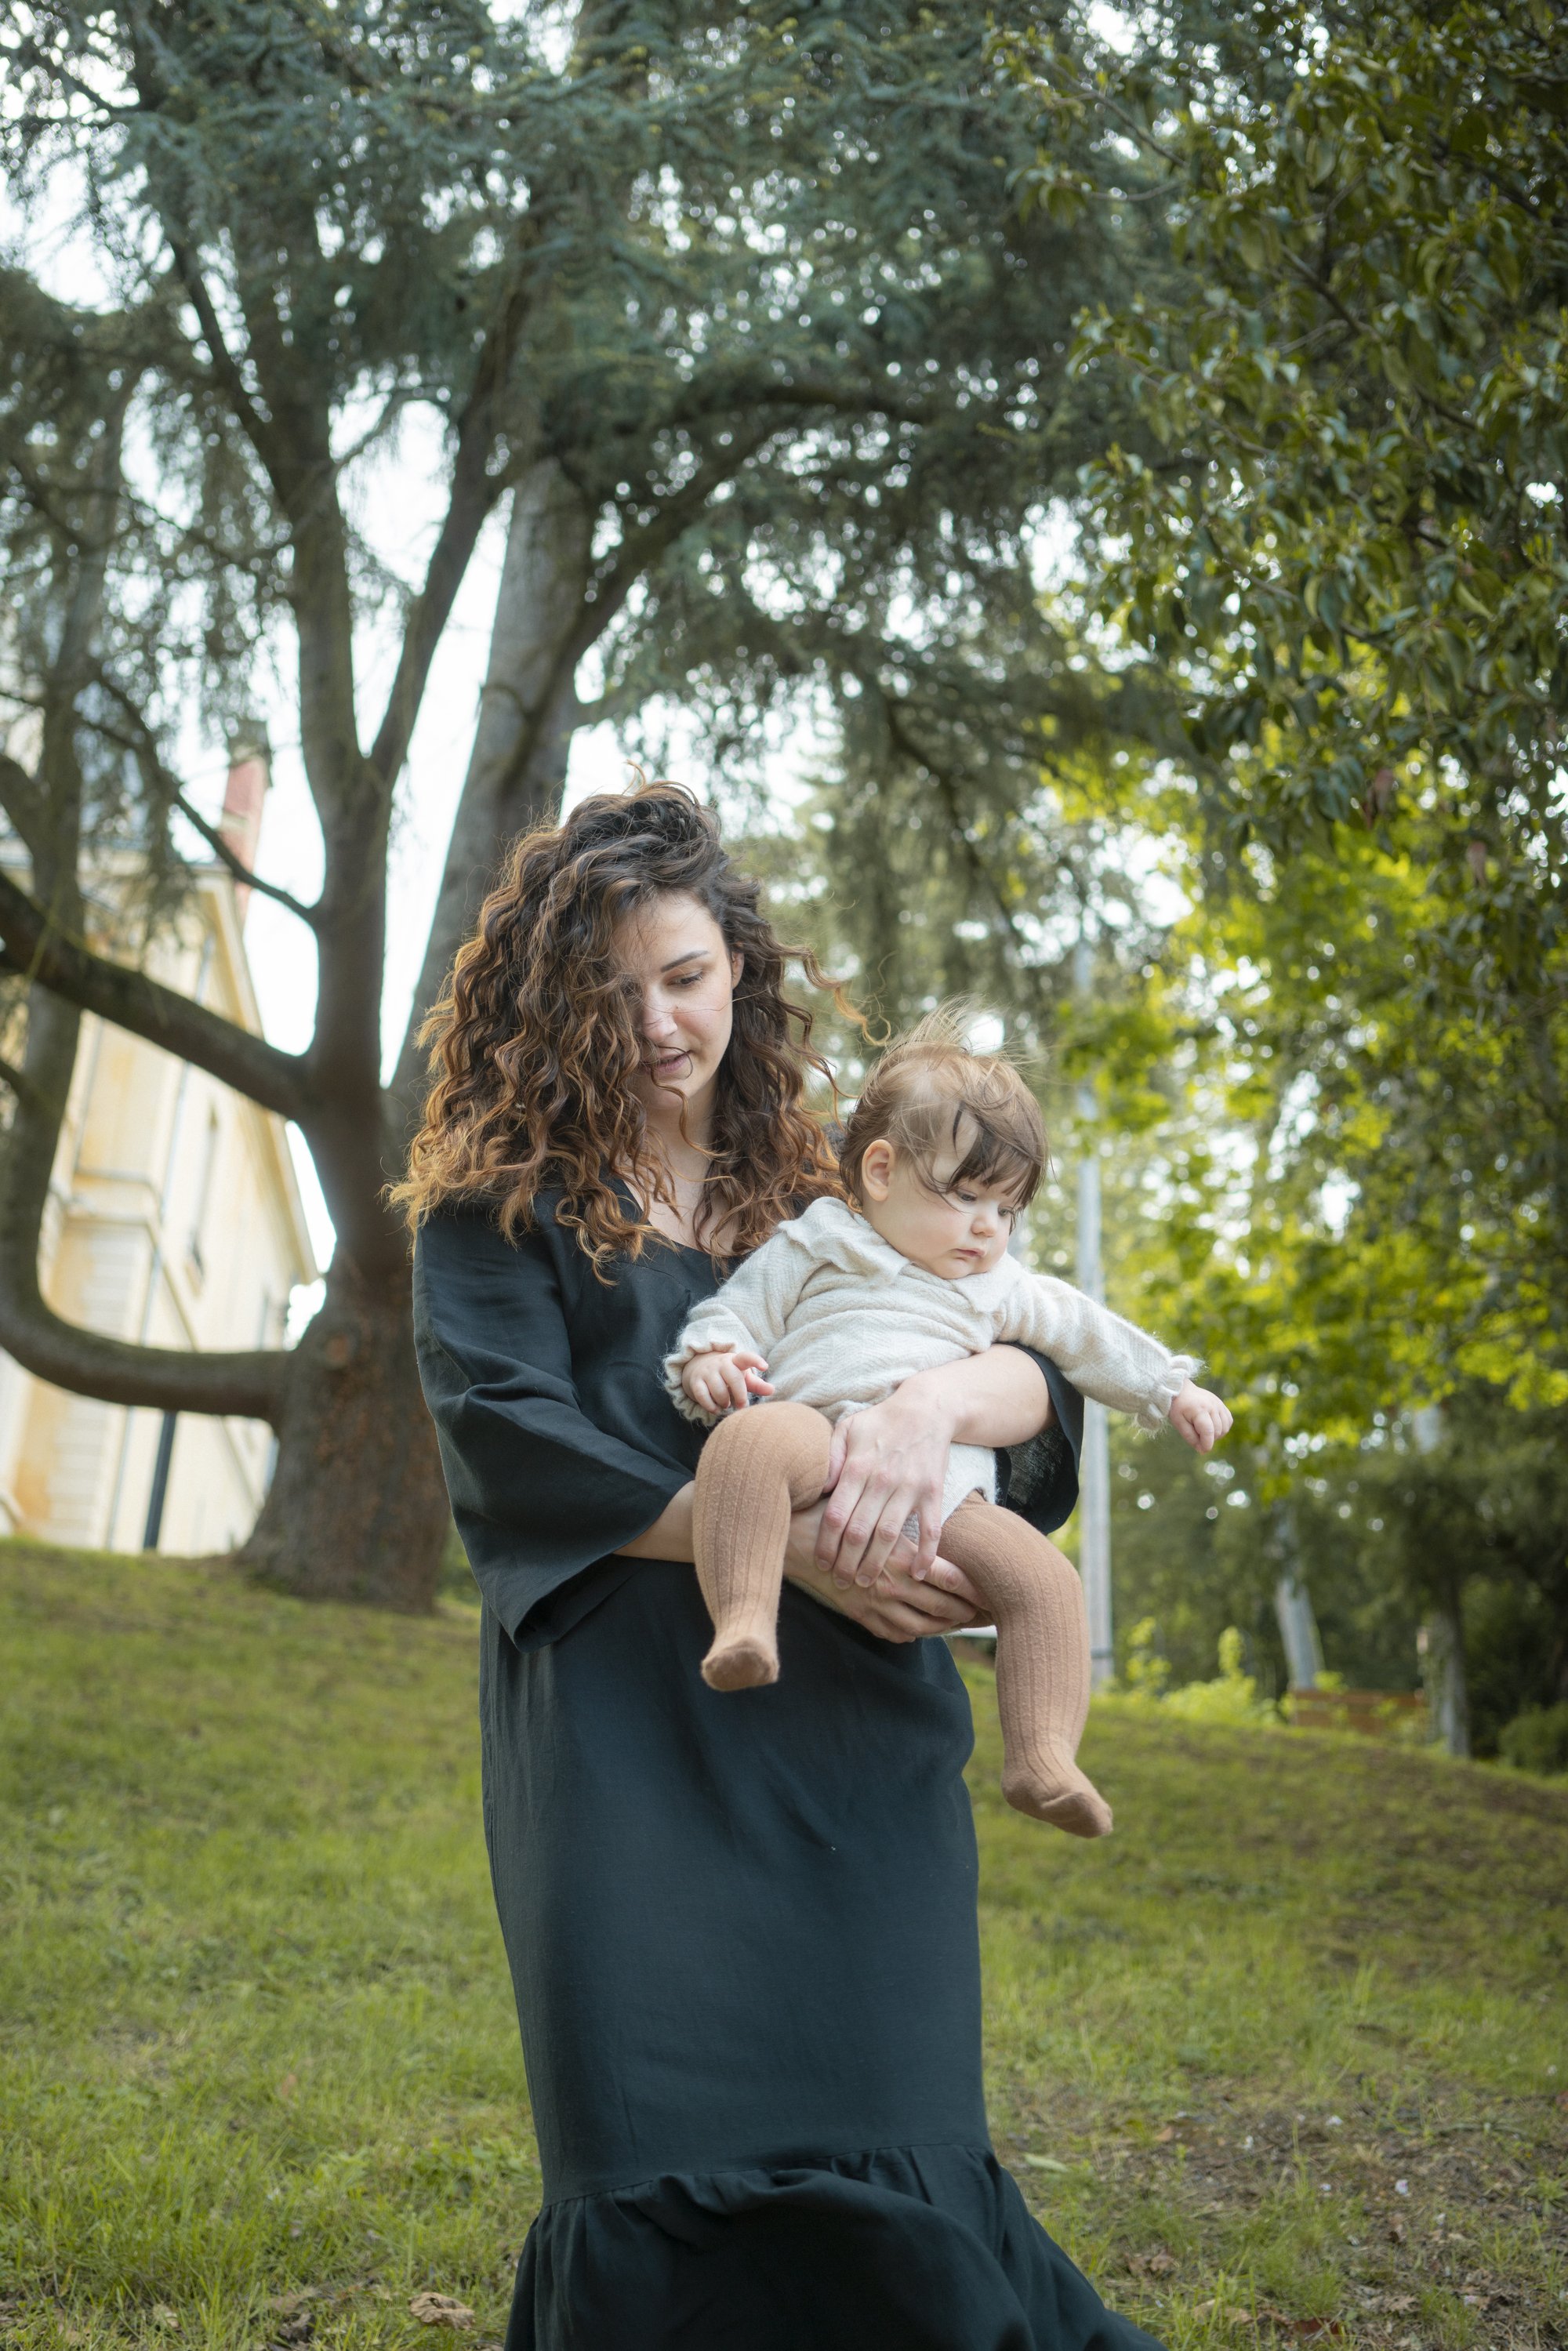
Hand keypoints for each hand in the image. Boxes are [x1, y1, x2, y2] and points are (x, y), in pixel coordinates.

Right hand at [681, 1347, 773, 1414]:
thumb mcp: (744, 1377)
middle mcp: (721, 1363)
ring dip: (724, 1402)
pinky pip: (703, 1396)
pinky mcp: (696, 1381)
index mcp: (736, 1361)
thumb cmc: (729, 1375)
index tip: (765, 1367)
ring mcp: (707, 1372)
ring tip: (727, 1404)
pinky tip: (716, 1409)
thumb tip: (772, 1390)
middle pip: (734, 1378)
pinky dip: (711, 1406)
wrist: (701, 1369)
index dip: (756, 1361)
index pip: (746, 1357)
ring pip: (718, 1390)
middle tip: (741, 1405)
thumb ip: (758, 1385)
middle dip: (740, 1395)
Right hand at [784, 1501, 984, 1640]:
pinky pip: (895, 1634)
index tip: (992, 1591)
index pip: (952, 1579)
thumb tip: (944, 1528)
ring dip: (945, 1627)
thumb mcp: (877, 1510)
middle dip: (968, 1611)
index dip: (975, 1589)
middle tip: (986, 1611)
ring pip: (922, 1626)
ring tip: (960, 1621)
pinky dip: (914, 1635)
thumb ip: (907, 1524)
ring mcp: (876, 1605)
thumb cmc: (841, 1514)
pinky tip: (924, 1628)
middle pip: (943, 1607)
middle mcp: (891, 1585)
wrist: (795, 1539)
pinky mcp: (861, 1616)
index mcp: (901, 1556)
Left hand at [815, 1383, 956, 1588]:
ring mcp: (910, 1488)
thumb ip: (830, 1459)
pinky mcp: (933, 1492)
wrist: (926, 1409)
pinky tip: (916, 1574)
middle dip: (846, 1563)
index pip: (835, 1516)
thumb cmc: (880, 1422)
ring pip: (889, 1537)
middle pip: (859, 1533)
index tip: (820, 1563)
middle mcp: (882, 1480)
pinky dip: (925, 1555)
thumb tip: (816, 1489)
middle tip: (839, 1582)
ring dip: (876, 1565)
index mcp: (857, 1467)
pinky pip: (930, 1530)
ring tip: (866, 1583)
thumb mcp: (847, 1429)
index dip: (825, 1545)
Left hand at [1169, 1380, 1232, 1453]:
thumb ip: (1190, 1437)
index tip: (1203, 1450)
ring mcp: (1219, 1404)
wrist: (1182, 1390)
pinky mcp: (1222, 1404)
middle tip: (1196, 1435)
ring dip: (1216, 1434)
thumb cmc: (1178, 1408)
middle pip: (1217, 1431)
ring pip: (1225, 1428)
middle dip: (1209, 1439)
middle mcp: (1212, 1406)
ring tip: (1203, 1430)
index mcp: (1199, 1410)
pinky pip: (1228, 1421)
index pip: (1208, 1431)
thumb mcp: (1179, 1423)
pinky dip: (1222, 1427)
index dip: (1207, 1444)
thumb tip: (1203, 1451)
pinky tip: (1212, 1426)